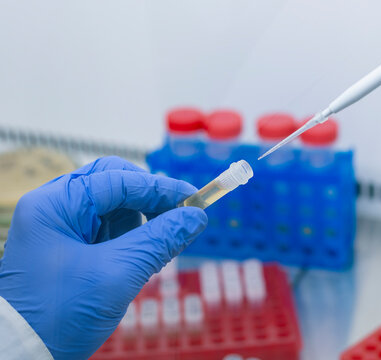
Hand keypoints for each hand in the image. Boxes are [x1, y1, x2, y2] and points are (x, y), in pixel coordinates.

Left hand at [0, 156, 206, 358]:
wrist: (24, 353)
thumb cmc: (58, 316)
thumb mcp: (117, 275)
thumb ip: (160, 240)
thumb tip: (196, 217)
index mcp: (55, 205)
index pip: (119, 179)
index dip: (161, 188)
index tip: (194, 199)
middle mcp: (56, 207)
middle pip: (114, 183)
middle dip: (150, 199)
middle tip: (180, 214)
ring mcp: (62, 225)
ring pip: (114, 205)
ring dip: (142, 219)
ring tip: (160, 244)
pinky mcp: (70, 244)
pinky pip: (108, 227)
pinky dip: (132, 235)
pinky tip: (143, 253)